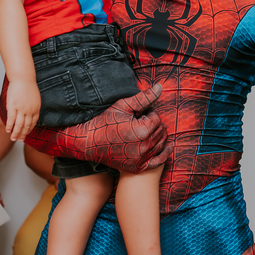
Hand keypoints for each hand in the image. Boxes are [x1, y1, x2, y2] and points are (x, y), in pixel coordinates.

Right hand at [4, 78, 40, 140]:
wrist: (23, 78)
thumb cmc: (28, 86)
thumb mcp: (34, 98)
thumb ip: (32, 106)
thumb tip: (29, 113)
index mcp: (36, 109)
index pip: (33, 123)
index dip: (29, 130)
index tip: (26, 134)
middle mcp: (30, 111)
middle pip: (26, 126)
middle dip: (23, 134)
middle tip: (20, 140)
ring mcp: (21, 109)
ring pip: (19, 125)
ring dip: (16, 133)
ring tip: (13, 139)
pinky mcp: (13, 107)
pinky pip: (11, 119)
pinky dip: (9, 126)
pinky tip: (8, 130)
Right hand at [15, 83, 168, 173]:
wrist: (88, 143)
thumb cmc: (104, 122)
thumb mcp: (123, 106)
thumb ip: (144, 97)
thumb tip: (160, 87)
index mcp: (142, 130)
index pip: (157, 118)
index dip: (148, 113)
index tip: (137, 114)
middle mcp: (144, 147)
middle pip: (160, 130)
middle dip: (152, 124)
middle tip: (138, 122)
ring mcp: (141, 159)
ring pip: (161, 143)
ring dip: (156, 135)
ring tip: (143, 131)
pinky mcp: (138, 167)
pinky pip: (158, 161)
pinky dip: (163, 153)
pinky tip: (166, 147)